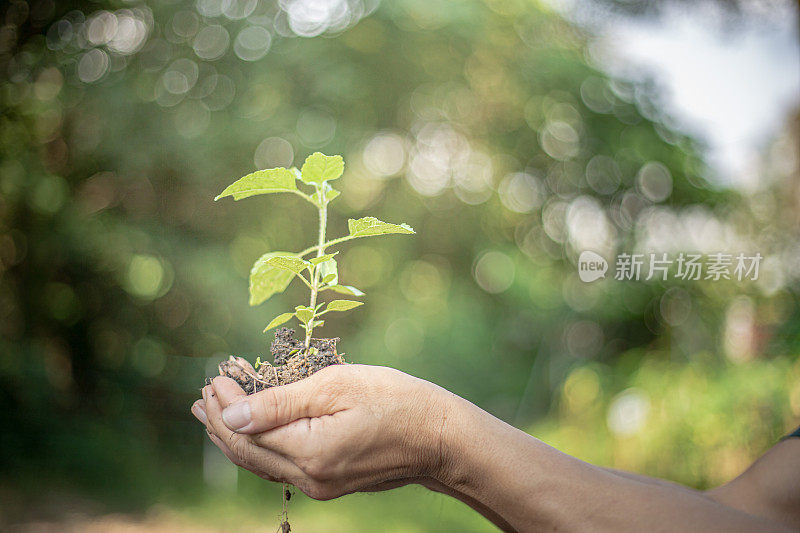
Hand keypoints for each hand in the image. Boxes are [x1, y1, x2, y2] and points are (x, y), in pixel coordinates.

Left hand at [191, 364, 449, 499]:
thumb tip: (231, 414)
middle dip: (219, 423)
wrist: (439, 437)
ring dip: (235, 436)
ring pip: (261, 463)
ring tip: (215, 412)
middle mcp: (309, 478)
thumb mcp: (335, 387)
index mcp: (309, 451)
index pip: (246, 431)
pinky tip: (254, 430)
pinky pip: (280, 467)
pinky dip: (260, 445)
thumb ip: (280, 403)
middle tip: (203, 395)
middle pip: (247, 453)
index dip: (224, 404)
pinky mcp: (329, 483)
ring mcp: (319, 485)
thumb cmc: (394, 400)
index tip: (215, 375)